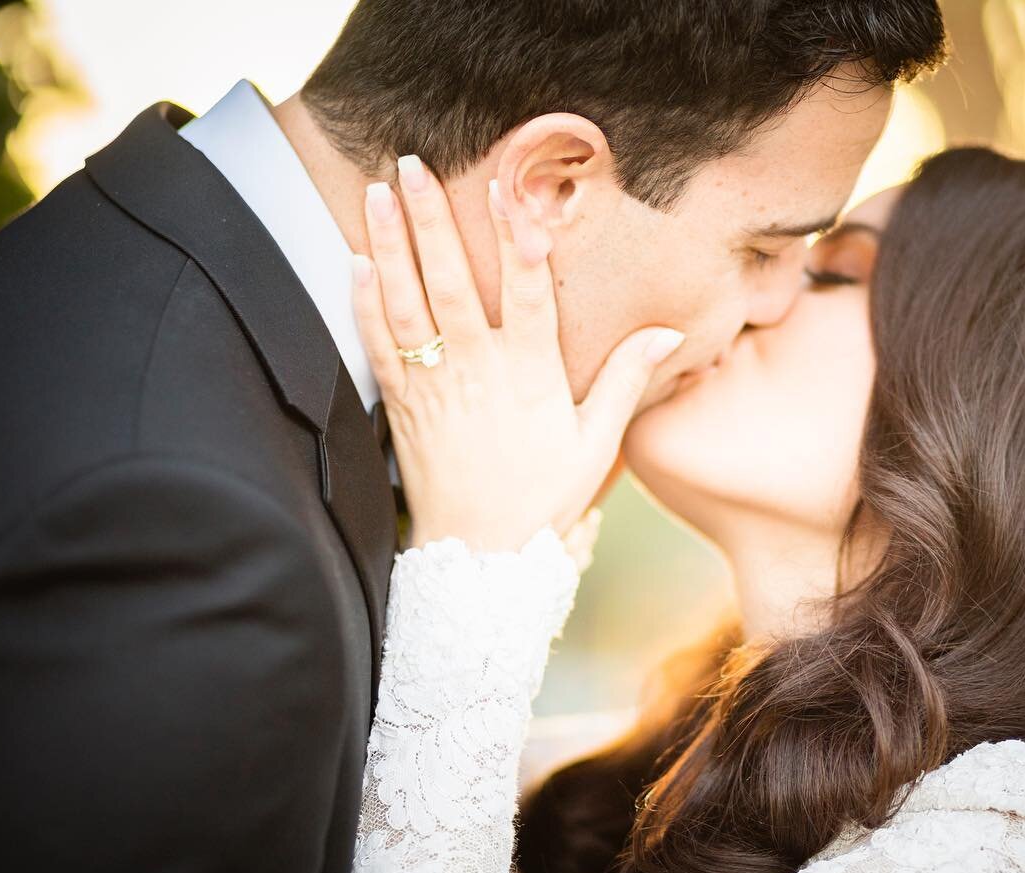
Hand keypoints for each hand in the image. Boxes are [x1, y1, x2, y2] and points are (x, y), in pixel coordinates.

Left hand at [352, 157, 684, 552]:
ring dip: (389, 245)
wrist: (480, 555)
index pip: (528, 292)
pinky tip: (355, 262)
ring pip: (407, 303)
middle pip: (452, 281)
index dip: (518, 237)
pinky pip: (378, 344)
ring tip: (377, 193)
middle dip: (431, 220)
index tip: (508, 189)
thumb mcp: (596, 443)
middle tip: (413, 166)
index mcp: (530, 374)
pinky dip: (364, 303)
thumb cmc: (543, 498)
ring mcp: (434, 384)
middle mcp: (477, 369)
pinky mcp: (403, 404)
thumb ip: (628, 381)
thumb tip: (668, 333)